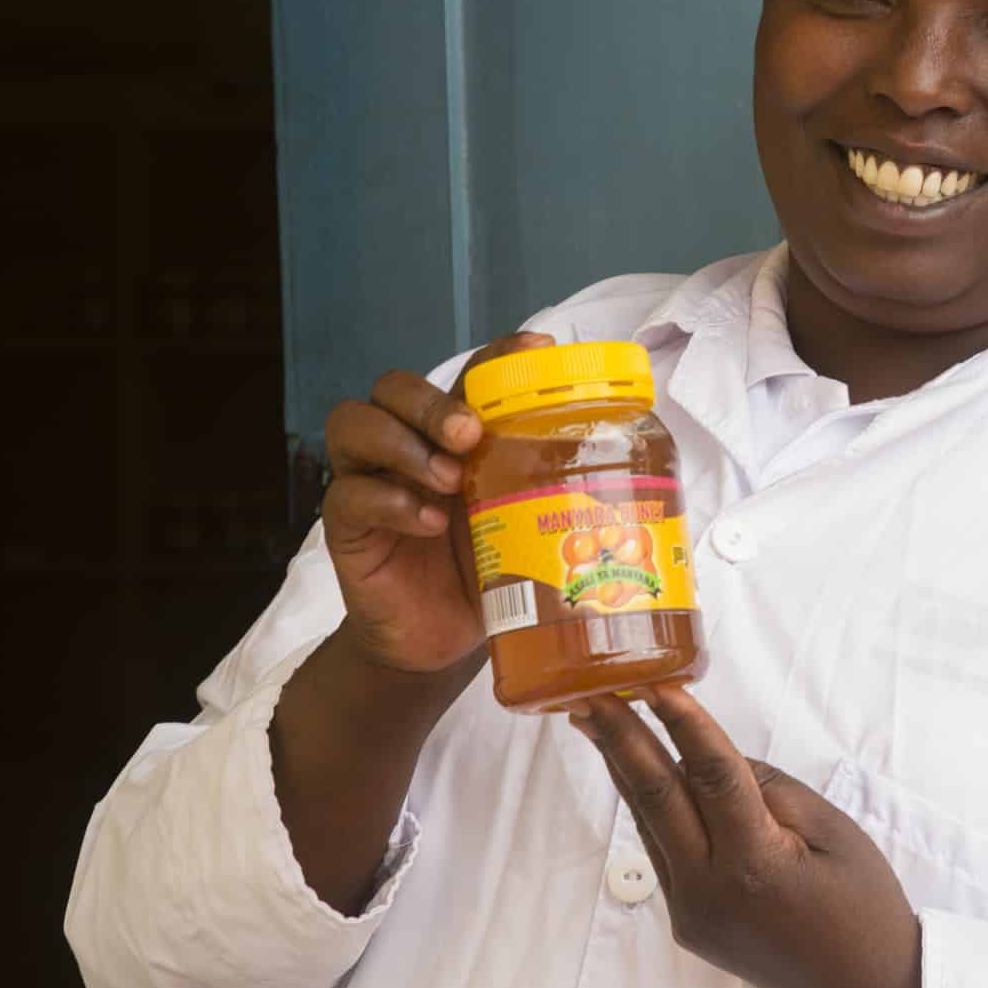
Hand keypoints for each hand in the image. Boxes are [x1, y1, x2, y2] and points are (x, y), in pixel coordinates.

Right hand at [320, 331, 553, 673]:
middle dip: (431, 402)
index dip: (499, 353)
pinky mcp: (347, 526)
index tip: (541, 348)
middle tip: (468, 433)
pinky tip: (425, 521)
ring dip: (406, 445)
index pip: (467, 373)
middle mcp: (408, 444)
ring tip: (449, 481)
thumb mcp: (527, 521)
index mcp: (456, 434)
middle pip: (394, 387)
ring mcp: (370, 479)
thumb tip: (639, 465)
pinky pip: (349, 495)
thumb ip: (553, 486)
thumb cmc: (490, 571)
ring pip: (355, 423)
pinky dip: (389, 501)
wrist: (442, 640)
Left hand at [572, 687, 921, 987]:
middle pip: (655, 797)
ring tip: (598, 719)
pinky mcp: (687, 923)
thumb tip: (716, 757)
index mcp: (754, 863)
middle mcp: (709, 891)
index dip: (681, 722)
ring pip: (650, 824)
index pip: (709, 773)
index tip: (653, 681)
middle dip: (620, 738)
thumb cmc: (863, 908)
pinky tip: (638, 771)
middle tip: (590, 692)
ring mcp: (691, 912)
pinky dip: (651, 806)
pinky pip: (663, 851)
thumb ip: (772, 788)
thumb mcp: (832, 831)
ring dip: (624, 768)